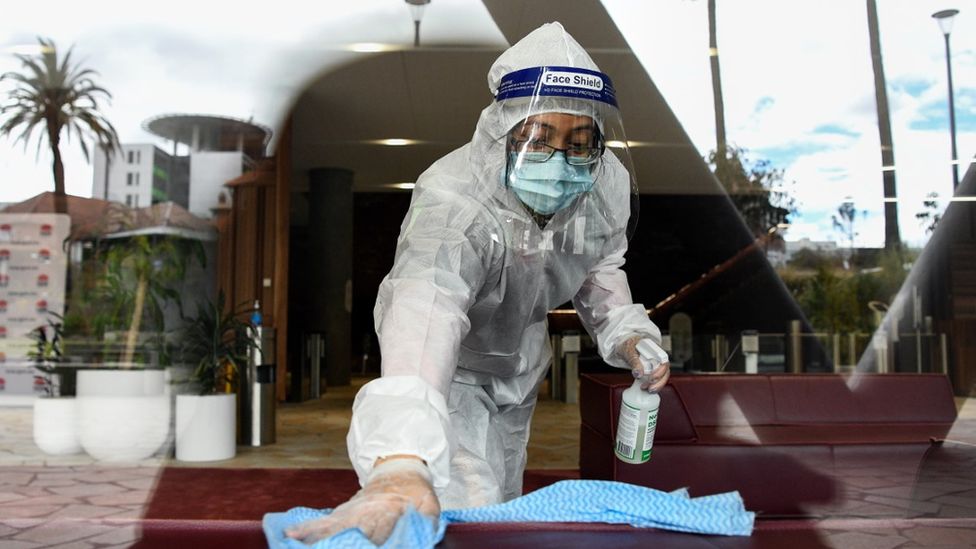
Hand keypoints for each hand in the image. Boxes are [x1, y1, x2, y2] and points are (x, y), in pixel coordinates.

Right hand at [284, 457, 439, 545]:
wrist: (400, 466)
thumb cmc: (416, 490)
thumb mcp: (430, 504)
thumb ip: (427, 523)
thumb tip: (424, 536)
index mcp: (389, 510)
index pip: (377, 532)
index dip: (370, 541)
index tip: (366, 545)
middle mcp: (366, 511)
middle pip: (349, 530)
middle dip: (336, 541)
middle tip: (320, 545)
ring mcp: (353, 510)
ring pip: (333, 525)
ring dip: (317, 535)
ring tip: (295, 540)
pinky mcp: (344, 511)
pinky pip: (326, 520)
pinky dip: (309, 527)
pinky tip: (292, 534)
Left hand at [618, 336, 669, 391]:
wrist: (625, 346)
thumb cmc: (629, 345)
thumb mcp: (629, 351)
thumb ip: (634, 362)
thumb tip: (638, 374)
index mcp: (656, 351)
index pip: (664, 362)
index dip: (660, 372)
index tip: (651, 378)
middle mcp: (659, 358)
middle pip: (666, 371)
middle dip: (659, 382)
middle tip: (650, 387)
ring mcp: (657, 365)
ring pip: (663, 377)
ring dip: (657, 385)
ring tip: (648, 389)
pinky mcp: (653, 371)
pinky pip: (657, 379)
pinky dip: (654, 385)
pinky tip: (647, 389)